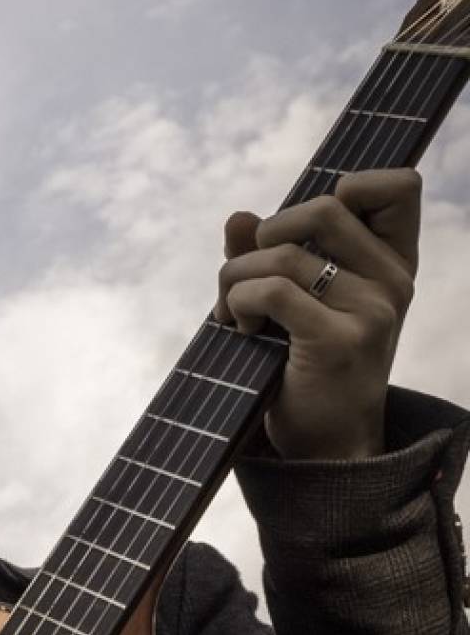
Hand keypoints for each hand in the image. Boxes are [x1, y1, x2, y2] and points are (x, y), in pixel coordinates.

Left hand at [214, 168, 419, 459]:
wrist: (328, 449)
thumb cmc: (310, 371)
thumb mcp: (298, 303)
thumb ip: (272, 255)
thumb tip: (238, 217)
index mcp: (394, 265)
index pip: (399, 187)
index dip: (350, 185)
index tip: (307, 231)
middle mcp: (393, 282)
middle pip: (323, 207)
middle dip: (265, 237)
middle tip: (246, 280)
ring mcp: (371, 311)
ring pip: (284, 253)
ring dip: (236, 279)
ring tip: (234, 314)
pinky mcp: (337, 341)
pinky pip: (271, 290)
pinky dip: (239, 303)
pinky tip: (241, 329)